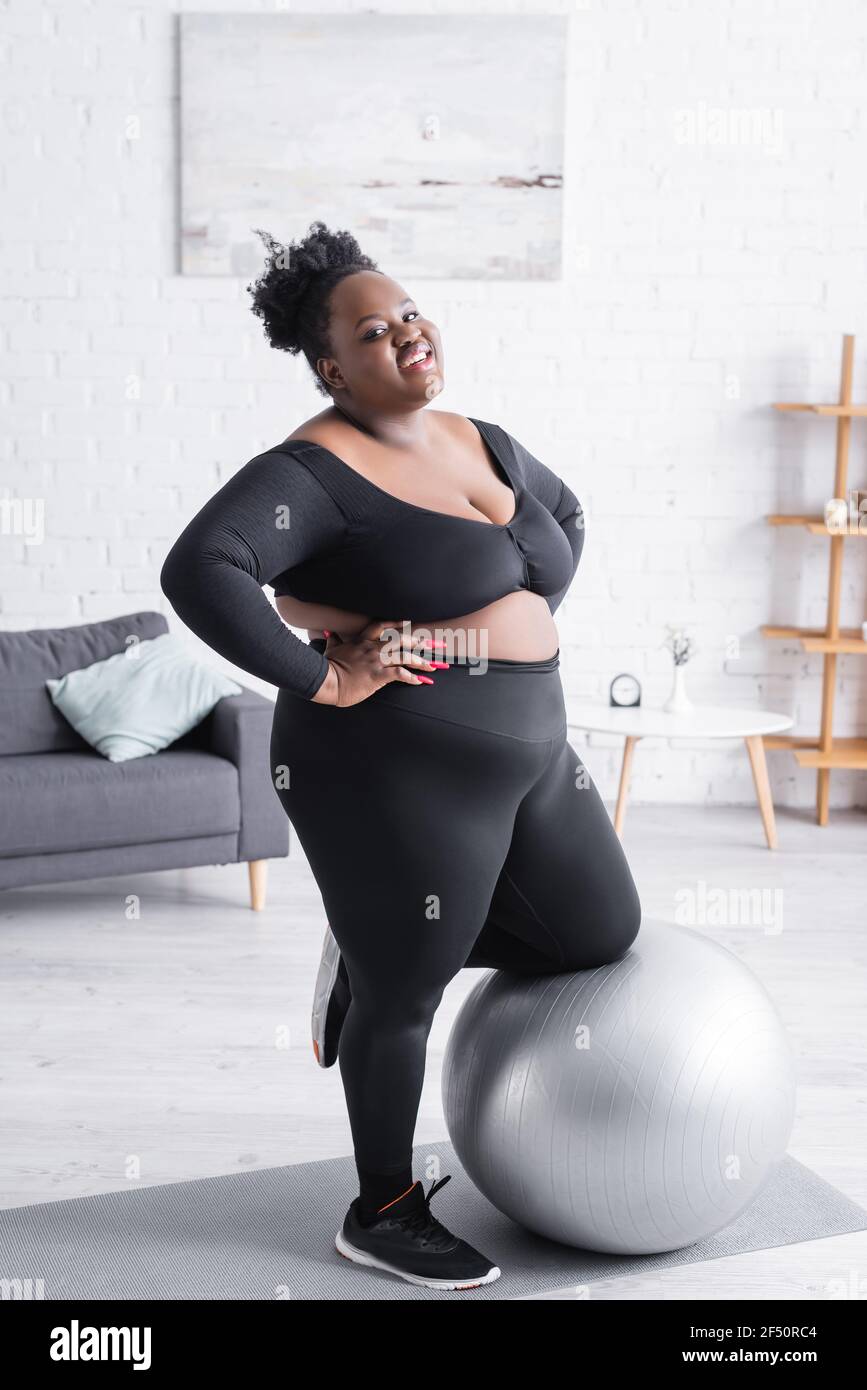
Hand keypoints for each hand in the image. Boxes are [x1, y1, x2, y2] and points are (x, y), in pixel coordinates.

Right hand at [311, 619, 445, 707]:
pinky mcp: (377, 675)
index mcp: (362, 641)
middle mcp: (372, 648)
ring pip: (404, 656)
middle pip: (400, 639)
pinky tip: (420, 681)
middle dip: (417, 642)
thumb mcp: (331, 649)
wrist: (325, 680)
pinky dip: (412, 678)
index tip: (407, 621)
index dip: (395, 623)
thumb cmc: (327, 666)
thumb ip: (334, 639)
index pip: (381, 626)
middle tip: (430, 644)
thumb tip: (328, 631)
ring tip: (431, 666)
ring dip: (420, 661)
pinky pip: (400, 674)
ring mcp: (376, 661)